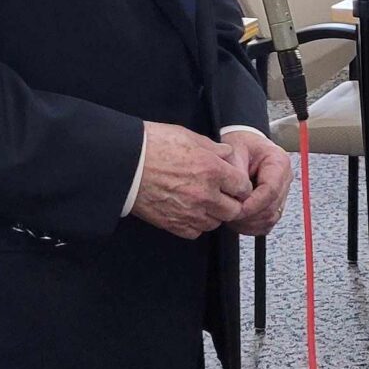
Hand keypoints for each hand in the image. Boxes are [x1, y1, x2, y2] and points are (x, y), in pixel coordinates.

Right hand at [131, 122, 251, 239]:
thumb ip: (214, 148)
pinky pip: (196, 232)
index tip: (234, 184)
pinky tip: (189, 211)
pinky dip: (196, 224)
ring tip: (203, 202)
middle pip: (233, 210)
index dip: (240, 185)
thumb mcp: (188, 136)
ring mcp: (190, 212)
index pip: (243, 187)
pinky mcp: (174, 224)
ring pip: (216, 223)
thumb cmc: (153, 145)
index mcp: (212, 170)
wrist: (125, 164)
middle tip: (222, 194)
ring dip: (214, 214)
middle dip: (231, 202)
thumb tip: (227, 154)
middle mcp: (205, 194)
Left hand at [221, 129, 291, 237]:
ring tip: (230, 215)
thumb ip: (236, 172)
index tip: (237, 208)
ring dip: (249, 222)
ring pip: (270, 218)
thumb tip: (238, 195)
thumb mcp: (234, 150)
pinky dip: (251, 226)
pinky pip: (266, 223)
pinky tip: (237, 220)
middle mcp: (284, 179)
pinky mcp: (274, 205)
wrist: (243, 146)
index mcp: (279, 162)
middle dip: (249, 215)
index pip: (271, 190)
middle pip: (272, 207)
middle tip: (228, 213)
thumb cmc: (240, 145)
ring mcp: (281, 194)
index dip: (254, 203)